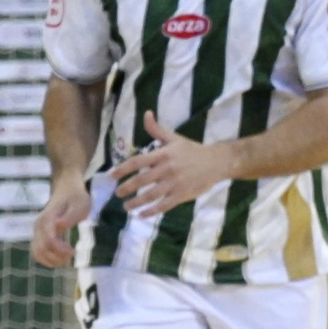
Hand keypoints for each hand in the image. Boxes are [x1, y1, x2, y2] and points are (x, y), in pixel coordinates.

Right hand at [31, 181, 89, 267]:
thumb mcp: (80, 205)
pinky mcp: (39, 235)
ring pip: (37, 253)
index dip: (61, 250)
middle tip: (72, 255)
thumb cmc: (76, 197)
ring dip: (51, 260)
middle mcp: (39, 226)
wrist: (67, 189)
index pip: (49, 241)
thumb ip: (70, 216)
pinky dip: (47, 259)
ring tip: (66, 259)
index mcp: (48, 219)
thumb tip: (59, 225)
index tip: (74, 251)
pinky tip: (60, 258)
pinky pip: (37, 252)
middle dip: (57, 257)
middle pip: (41, 250)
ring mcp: (37, 231)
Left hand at [109, 111, 226, 217]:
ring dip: (136, 202)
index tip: (111, 176)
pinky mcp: (182, 195)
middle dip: (127, 188)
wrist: (216, 162)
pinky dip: (151, 211)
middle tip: (117, 193)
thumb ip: (156, 130)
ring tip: (126, 207)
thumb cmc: (193, 150)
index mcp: (163, 154)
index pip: (138, 161)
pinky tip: (142, 214)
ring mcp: (174, 183)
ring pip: (151, 195)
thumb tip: (146, 114)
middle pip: (142, 180)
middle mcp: (167, 169)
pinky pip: (164, 205)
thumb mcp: (174, 138)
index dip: (123, 169)